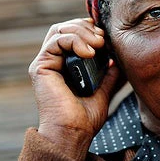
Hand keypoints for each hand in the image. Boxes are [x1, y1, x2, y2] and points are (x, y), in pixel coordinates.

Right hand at [29, 18, 120, 160]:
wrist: (74, 133)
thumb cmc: (86, 117)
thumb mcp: (104, 89)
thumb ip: (109, 74)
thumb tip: (118, 59)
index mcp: (66, 64)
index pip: (74, 33)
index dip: (90, 29)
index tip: (107, 37)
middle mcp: (54, 61)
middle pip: (65, 27)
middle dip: (86, 27)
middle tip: (103, 39)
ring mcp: (46, 63)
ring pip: (59, 30)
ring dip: (82, 32)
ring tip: (99, 44)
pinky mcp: (41, 67)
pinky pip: (55, 41)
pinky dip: (74, 40)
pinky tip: (90, 53)